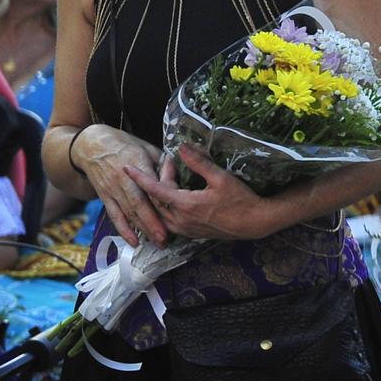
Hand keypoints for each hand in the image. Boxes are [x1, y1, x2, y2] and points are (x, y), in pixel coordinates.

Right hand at [74, 124, 168, 247]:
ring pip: (128, 212)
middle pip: (139, 203)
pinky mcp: (104, 197)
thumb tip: (178, 178)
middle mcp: (123, 179)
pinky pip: (114, 216)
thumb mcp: (148, 148)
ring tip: (156, 243)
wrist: (92, 146)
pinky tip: (133, 241)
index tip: (176, 212)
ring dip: (142, 229)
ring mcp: (112, 190)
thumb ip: (163, 164)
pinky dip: (124, 230)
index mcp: (137, 163)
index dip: (163, 200)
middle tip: (166, 238)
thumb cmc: (126, 146)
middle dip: (152, 222)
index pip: (152, 184)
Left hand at [124, 144, 277, 241]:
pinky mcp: (190, 234)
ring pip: (161, 212)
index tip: (126, 168)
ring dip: (160, 196)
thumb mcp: (221, 178)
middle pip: (157, 200)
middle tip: (169, 164)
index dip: (139, 177)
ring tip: (168, 179)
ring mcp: (184, 229)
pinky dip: (166, 207)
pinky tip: (174, 198)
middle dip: (158, 180)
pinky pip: (168, 221)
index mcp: (184, 204)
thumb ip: (199, 162)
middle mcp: (179, 220)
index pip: (154, 189)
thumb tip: (182, 147)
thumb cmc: (240, 199)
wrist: (254, 222)